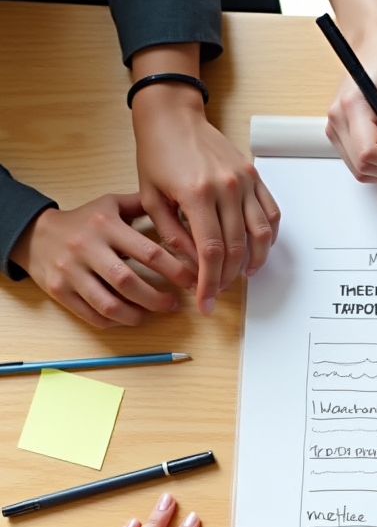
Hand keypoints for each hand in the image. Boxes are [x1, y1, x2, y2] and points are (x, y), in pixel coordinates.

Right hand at [9, 195, 191, 327]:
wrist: (34, 233)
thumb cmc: (84, 221)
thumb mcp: (110, 205)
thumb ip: (142, 205)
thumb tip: (180, 209)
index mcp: (105, 225)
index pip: (149, 253)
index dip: (176, 271)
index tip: (192, 281)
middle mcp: (86, 247)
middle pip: (129, 282)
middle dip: (157, 299)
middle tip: (174, 304)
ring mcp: (70, 271)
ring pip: (109, 304)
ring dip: (137, 315)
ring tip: (152, 313)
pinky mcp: (58, 290)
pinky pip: (92, 315)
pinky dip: (115, 322)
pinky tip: (129, 317)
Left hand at [132, 86, 279, 314]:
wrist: (173, 117)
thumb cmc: (157, 154)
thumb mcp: (151, 198)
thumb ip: (173, 235)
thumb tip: (195, 266)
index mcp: (196, 194)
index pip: (210, 251)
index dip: (209, 282)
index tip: (205, 301)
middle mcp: (225, 188)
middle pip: (236, 248)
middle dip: (227, 278)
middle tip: (218, 293)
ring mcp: (244, 181)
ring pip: (260, 235)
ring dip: (253, 262)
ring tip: (241, 277)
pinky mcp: (254, 176)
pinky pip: (271, 213)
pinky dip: (268, 237)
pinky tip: (257, 250)